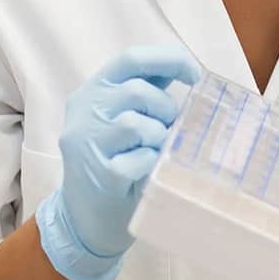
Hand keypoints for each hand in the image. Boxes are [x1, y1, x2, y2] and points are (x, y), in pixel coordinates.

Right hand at [37, 46, 199, 279]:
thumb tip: (184, 67)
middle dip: (165, 110)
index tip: (195, 75)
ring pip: (135, 124)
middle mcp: (83, 112)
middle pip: (137, 91)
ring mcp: (86, 144)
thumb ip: (147, 93)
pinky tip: (145, 171)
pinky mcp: (99, 175)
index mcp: (92, 92)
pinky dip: (151, 163)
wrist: (84, 220)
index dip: (168, 60)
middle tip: (168, 130)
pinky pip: (140, 158)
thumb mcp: (122, 119)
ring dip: (158, 137)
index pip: (130, 59)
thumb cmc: (114, 163)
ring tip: (155, 151)